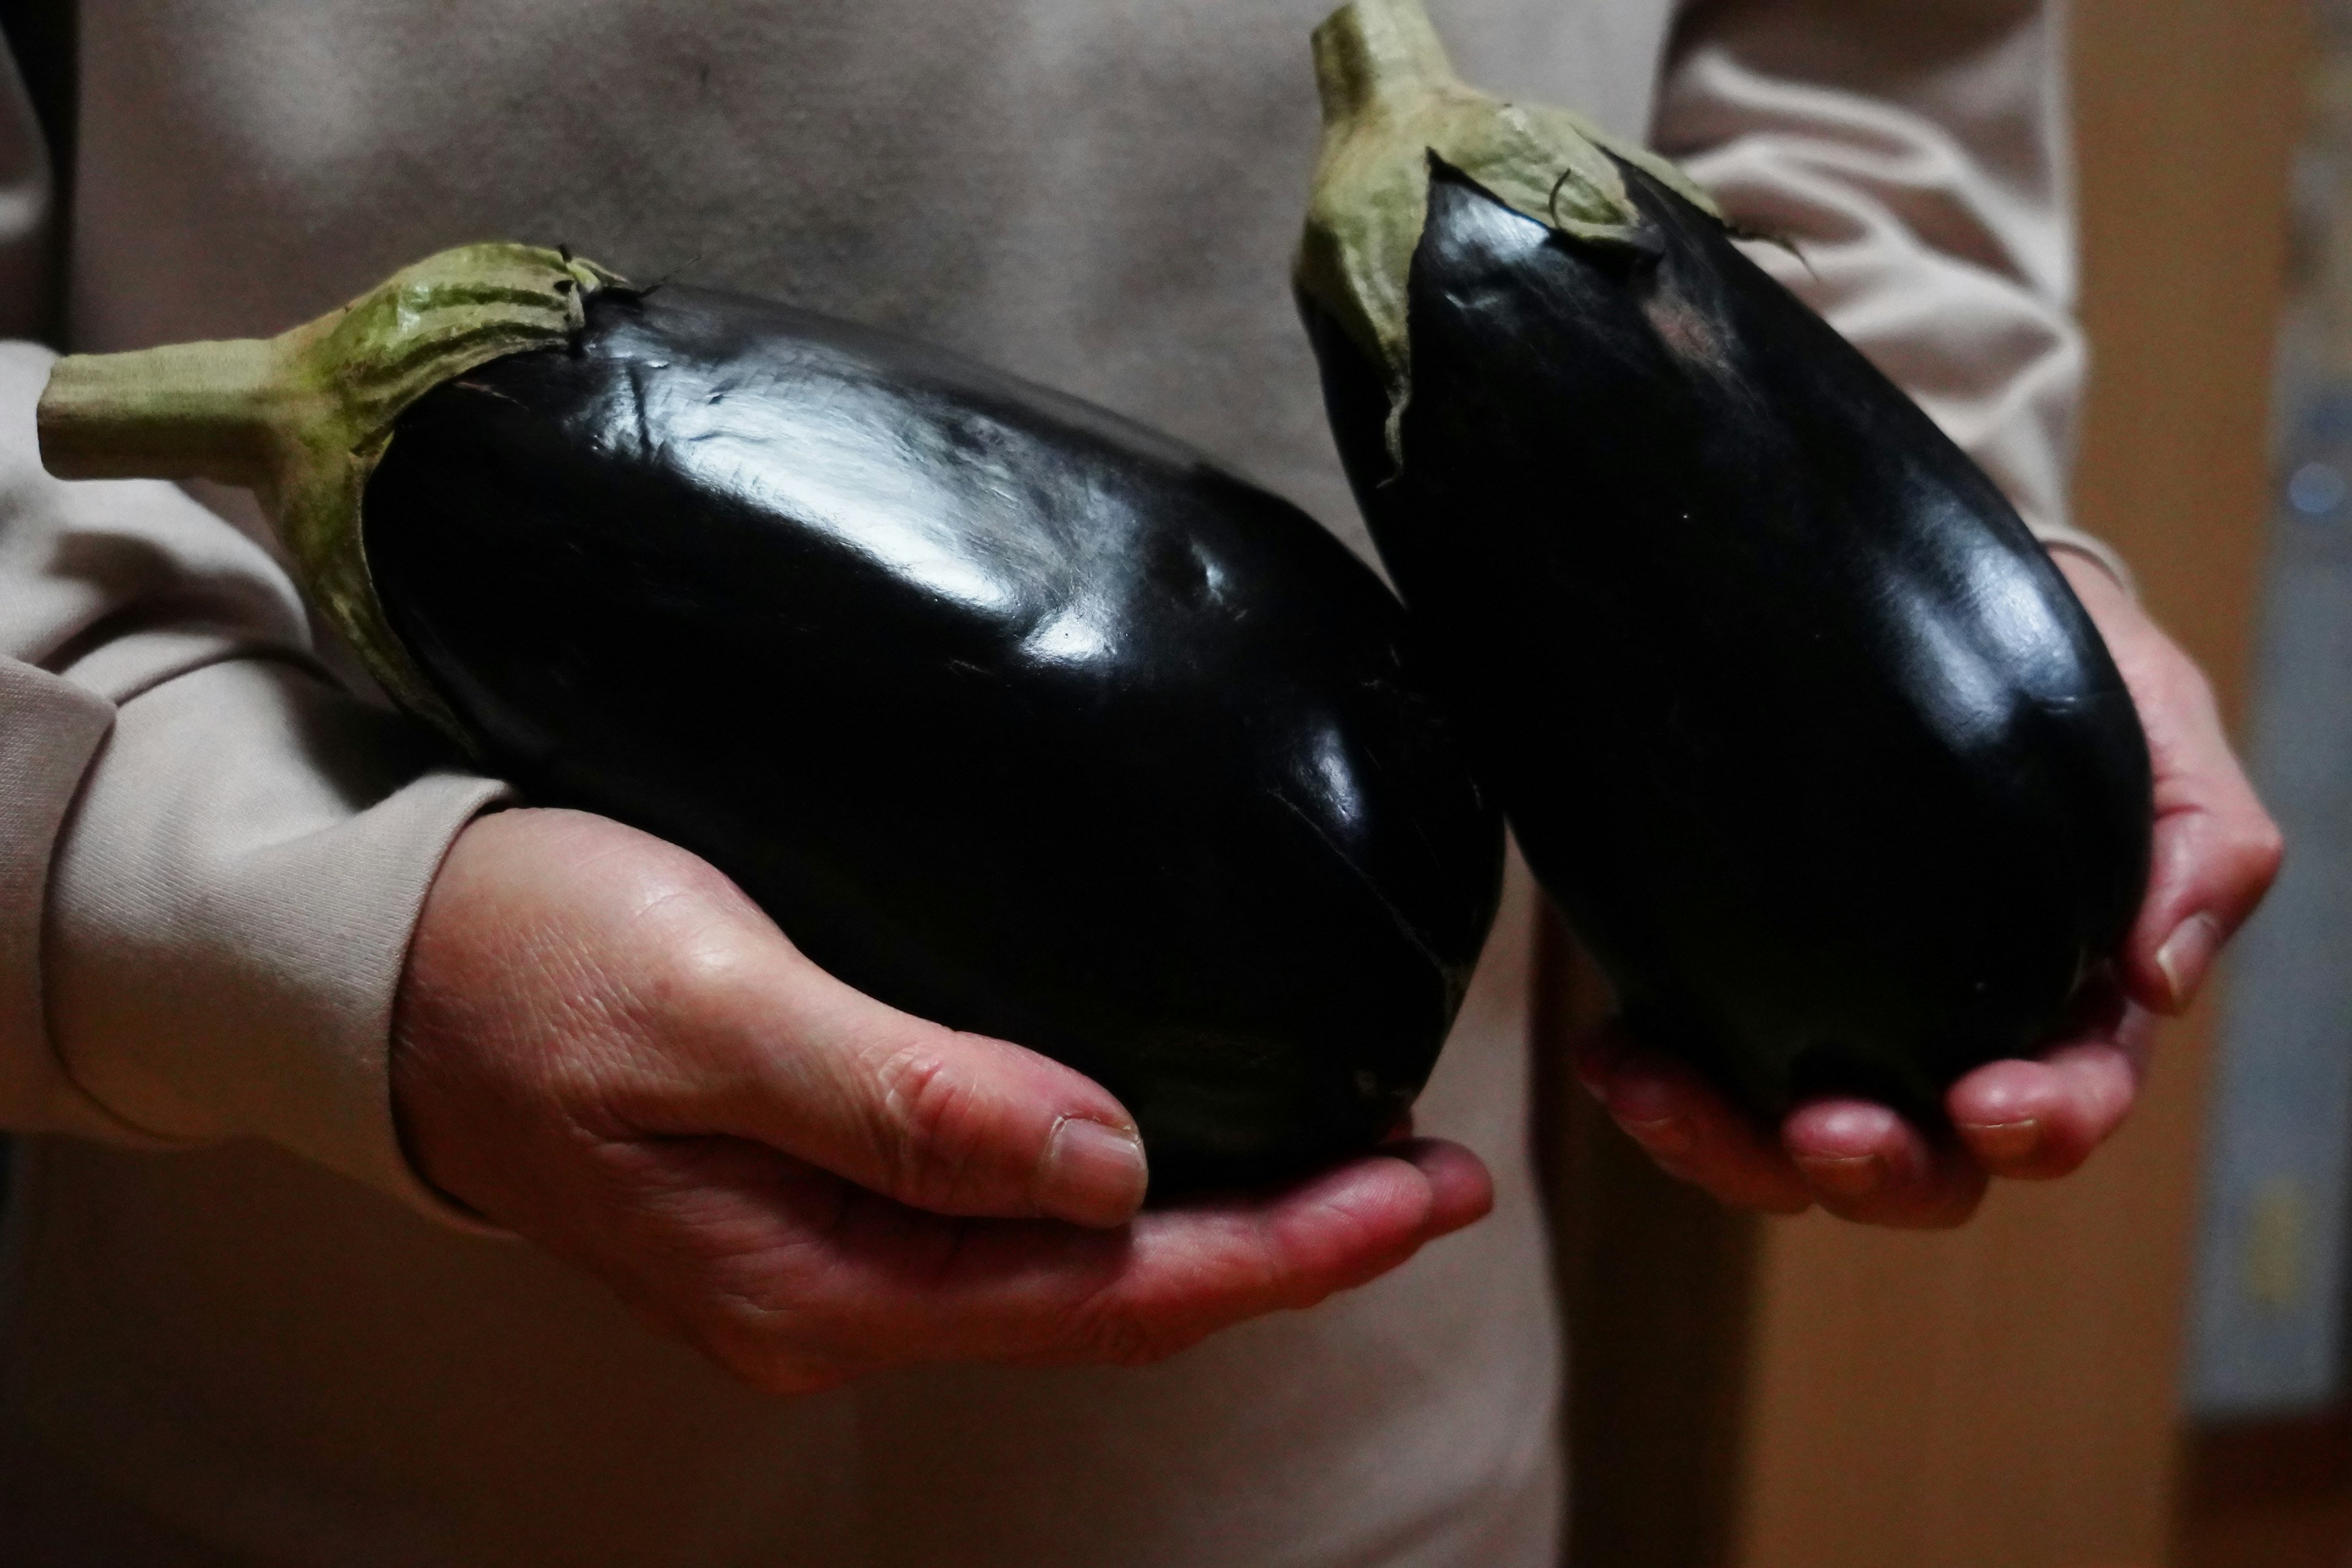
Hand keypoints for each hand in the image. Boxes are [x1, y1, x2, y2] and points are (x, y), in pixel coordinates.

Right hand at [389, 808, 1490, 1389]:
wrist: (380, 962)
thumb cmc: (522, 960)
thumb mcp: (708, 1010)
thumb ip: (902, 1097)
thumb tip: (1105, 1168)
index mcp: (821, 1280)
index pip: (1109, 1297)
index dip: (1286, 1252)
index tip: (1430, 1196)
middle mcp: (835, 1296)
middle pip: (1110, 1301)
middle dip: (1286, 1244)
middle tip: (1439, 1177)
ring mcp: (823, 1254)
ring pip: (1068, 1267)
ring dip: (1216, 1218)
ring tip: (1352, 1158)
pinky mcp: (814, 1188)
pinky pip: (1005, 1218)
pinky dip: (1119, 1183)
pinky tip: (1176, 1134)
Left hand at [1573, 552, 2281, 1226]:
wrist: (1942, 614)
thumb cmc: (2078, 682)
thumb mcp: (2166, 738)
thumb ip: (2199, 851)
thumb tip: (2158, 977)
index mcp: (2070, 1009)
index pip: (2065, 1105)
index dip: (2037, 1125)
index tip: (1987, 1105)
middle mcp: (1947, 1048)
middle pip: (1924, 1169)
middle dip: (1874, 1169)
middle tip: (1821, 1132)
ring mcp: (1834, 1034)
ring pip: (1786, 1154)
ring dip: (1726, 1148)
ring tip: (1657, 1095)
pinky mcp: (1736, 996)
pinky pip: (1699, 1082)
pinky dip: (1656, 1088)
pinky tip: (1612, 1052)